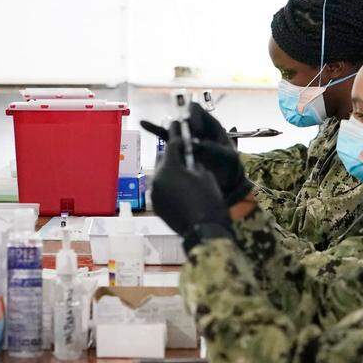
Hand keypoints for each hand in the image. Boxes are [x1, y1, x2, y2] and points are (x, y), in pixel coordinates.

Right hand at [142, 109, 250, 205]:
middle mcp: (196, 128)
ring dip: (160, 127)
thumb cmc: (230, 165)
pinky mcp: (180, 148)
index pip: (196, 110)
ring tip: (144, 124)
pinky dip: (155, 132)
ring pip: (172, 128)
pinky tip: (143, 124)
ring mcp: (187, 138)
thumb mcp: (228, 157)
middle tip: (183, 138)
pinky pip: (166, 139)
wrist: (227, 179)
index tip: (196, 132)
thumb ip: (215, 150)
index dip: (193, 117)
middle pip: (181, 117)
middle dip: (179, 125)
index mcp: (209, 124)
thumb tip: (199, 145)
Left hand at [151, 125, 231, 239]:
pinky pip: (160, 188)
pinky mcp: (155, 205)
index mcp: (169, 168)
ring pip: (160, 174)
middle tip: (182, 151)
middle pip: (162, 159)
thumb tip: (189, 157)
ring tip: (182, 171)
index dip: (178, 136)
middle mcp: (156, 178)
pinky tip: (179, 187)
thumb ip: (194, 162)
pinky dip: (168, 185)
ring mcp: (154, 193)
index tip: (181, 130)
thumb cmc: (209, 201)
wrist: (204, 232)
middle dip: (172, 154)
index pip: (171, 145)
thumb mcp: (205, 175)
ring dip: (169, 170)